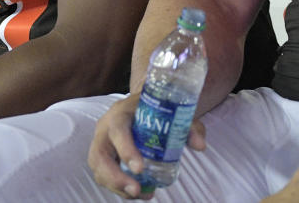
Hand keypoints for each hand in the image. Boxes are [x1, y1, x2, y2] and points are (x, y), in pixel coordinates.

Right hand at [87, 93, 205, 199]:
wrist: (139, 105)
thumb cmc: (155, 109)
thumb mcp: (173, 112)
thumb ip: (188, 126)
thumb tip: (200, 145)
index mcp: (120, 113)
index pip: (117, 130)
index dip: (126, 150)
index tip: (140, 168)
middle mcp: (105, 128)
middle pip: (99, 155)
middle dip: (115, 177)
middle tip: (137, 190)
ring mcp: (101, 143)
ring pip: (98, 169)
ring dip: (117, 187)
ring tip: (141, 194)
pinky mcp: (102, 157)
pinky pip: (103, 176)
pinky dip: (118, 188)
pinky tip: (137, 193)